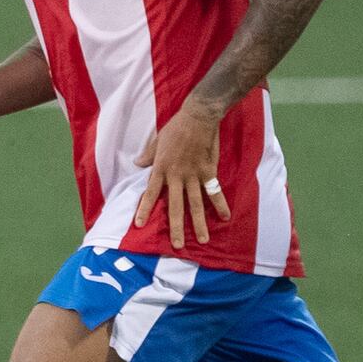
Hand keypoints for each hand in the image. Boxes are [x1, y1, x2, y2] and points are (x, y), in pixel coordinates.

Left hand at [133, 102, 228, 246]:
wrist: (198, 117)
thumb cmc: (176, 127)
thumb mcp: (157, 140)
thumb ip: (149, 155)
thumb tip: (137, 164)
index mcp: (161, 168)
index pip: (150, 193)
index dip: (145, 209)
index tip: (139, 224)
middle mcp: (176, 176)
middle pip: (175, 206)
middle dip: (175, 226)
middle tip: (176, 245)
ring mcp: (193, 175)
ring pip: (196, 204)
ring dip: (199, 223)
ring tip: (202, 239)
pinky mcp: (208, 172)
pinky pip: (214, 192)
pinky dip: (220, 205)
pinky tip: (225, 217)